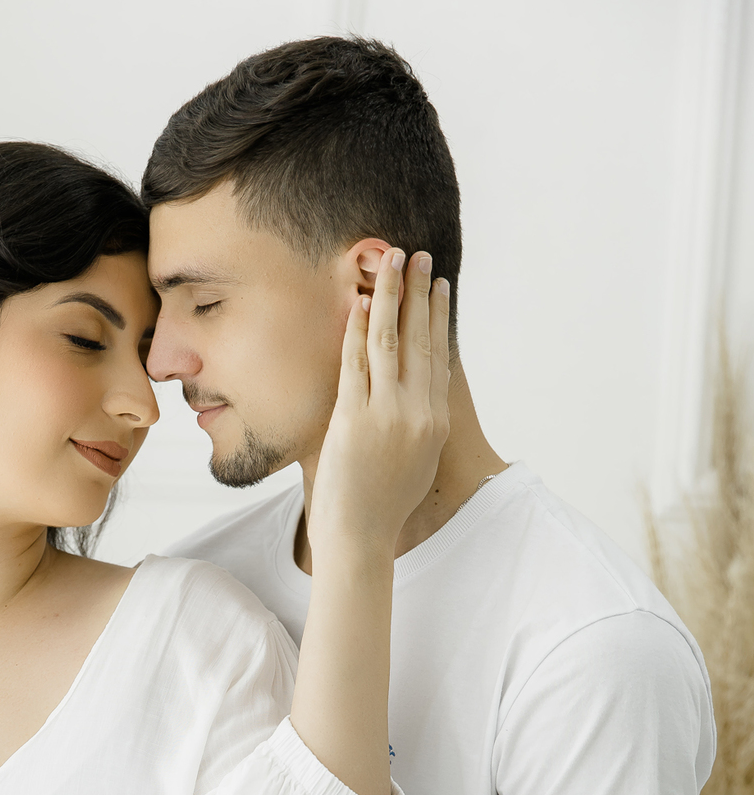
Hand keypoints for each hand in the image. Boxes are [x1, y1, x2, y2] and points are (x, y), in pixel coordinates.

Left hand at [308, 248, 449, 563]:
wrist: (361, 538)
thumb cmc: (381, 507)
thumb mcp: (414, 463)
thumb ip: (416, 425)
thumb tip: (413, 397)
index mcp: (436, 422)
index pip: (439, 356)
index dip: (438, 317)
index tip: (439, 286)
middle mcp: (418, 413)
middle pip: (420, 339)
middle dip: (419, 293)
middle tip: (418, 257)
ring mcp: (388, 414)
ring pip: (390, 340)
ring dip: (390, 295)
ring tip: (389, 260)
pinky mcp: (355, 419)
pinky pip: (356, 363)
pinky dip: (357, 329)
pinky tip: (358, 302)